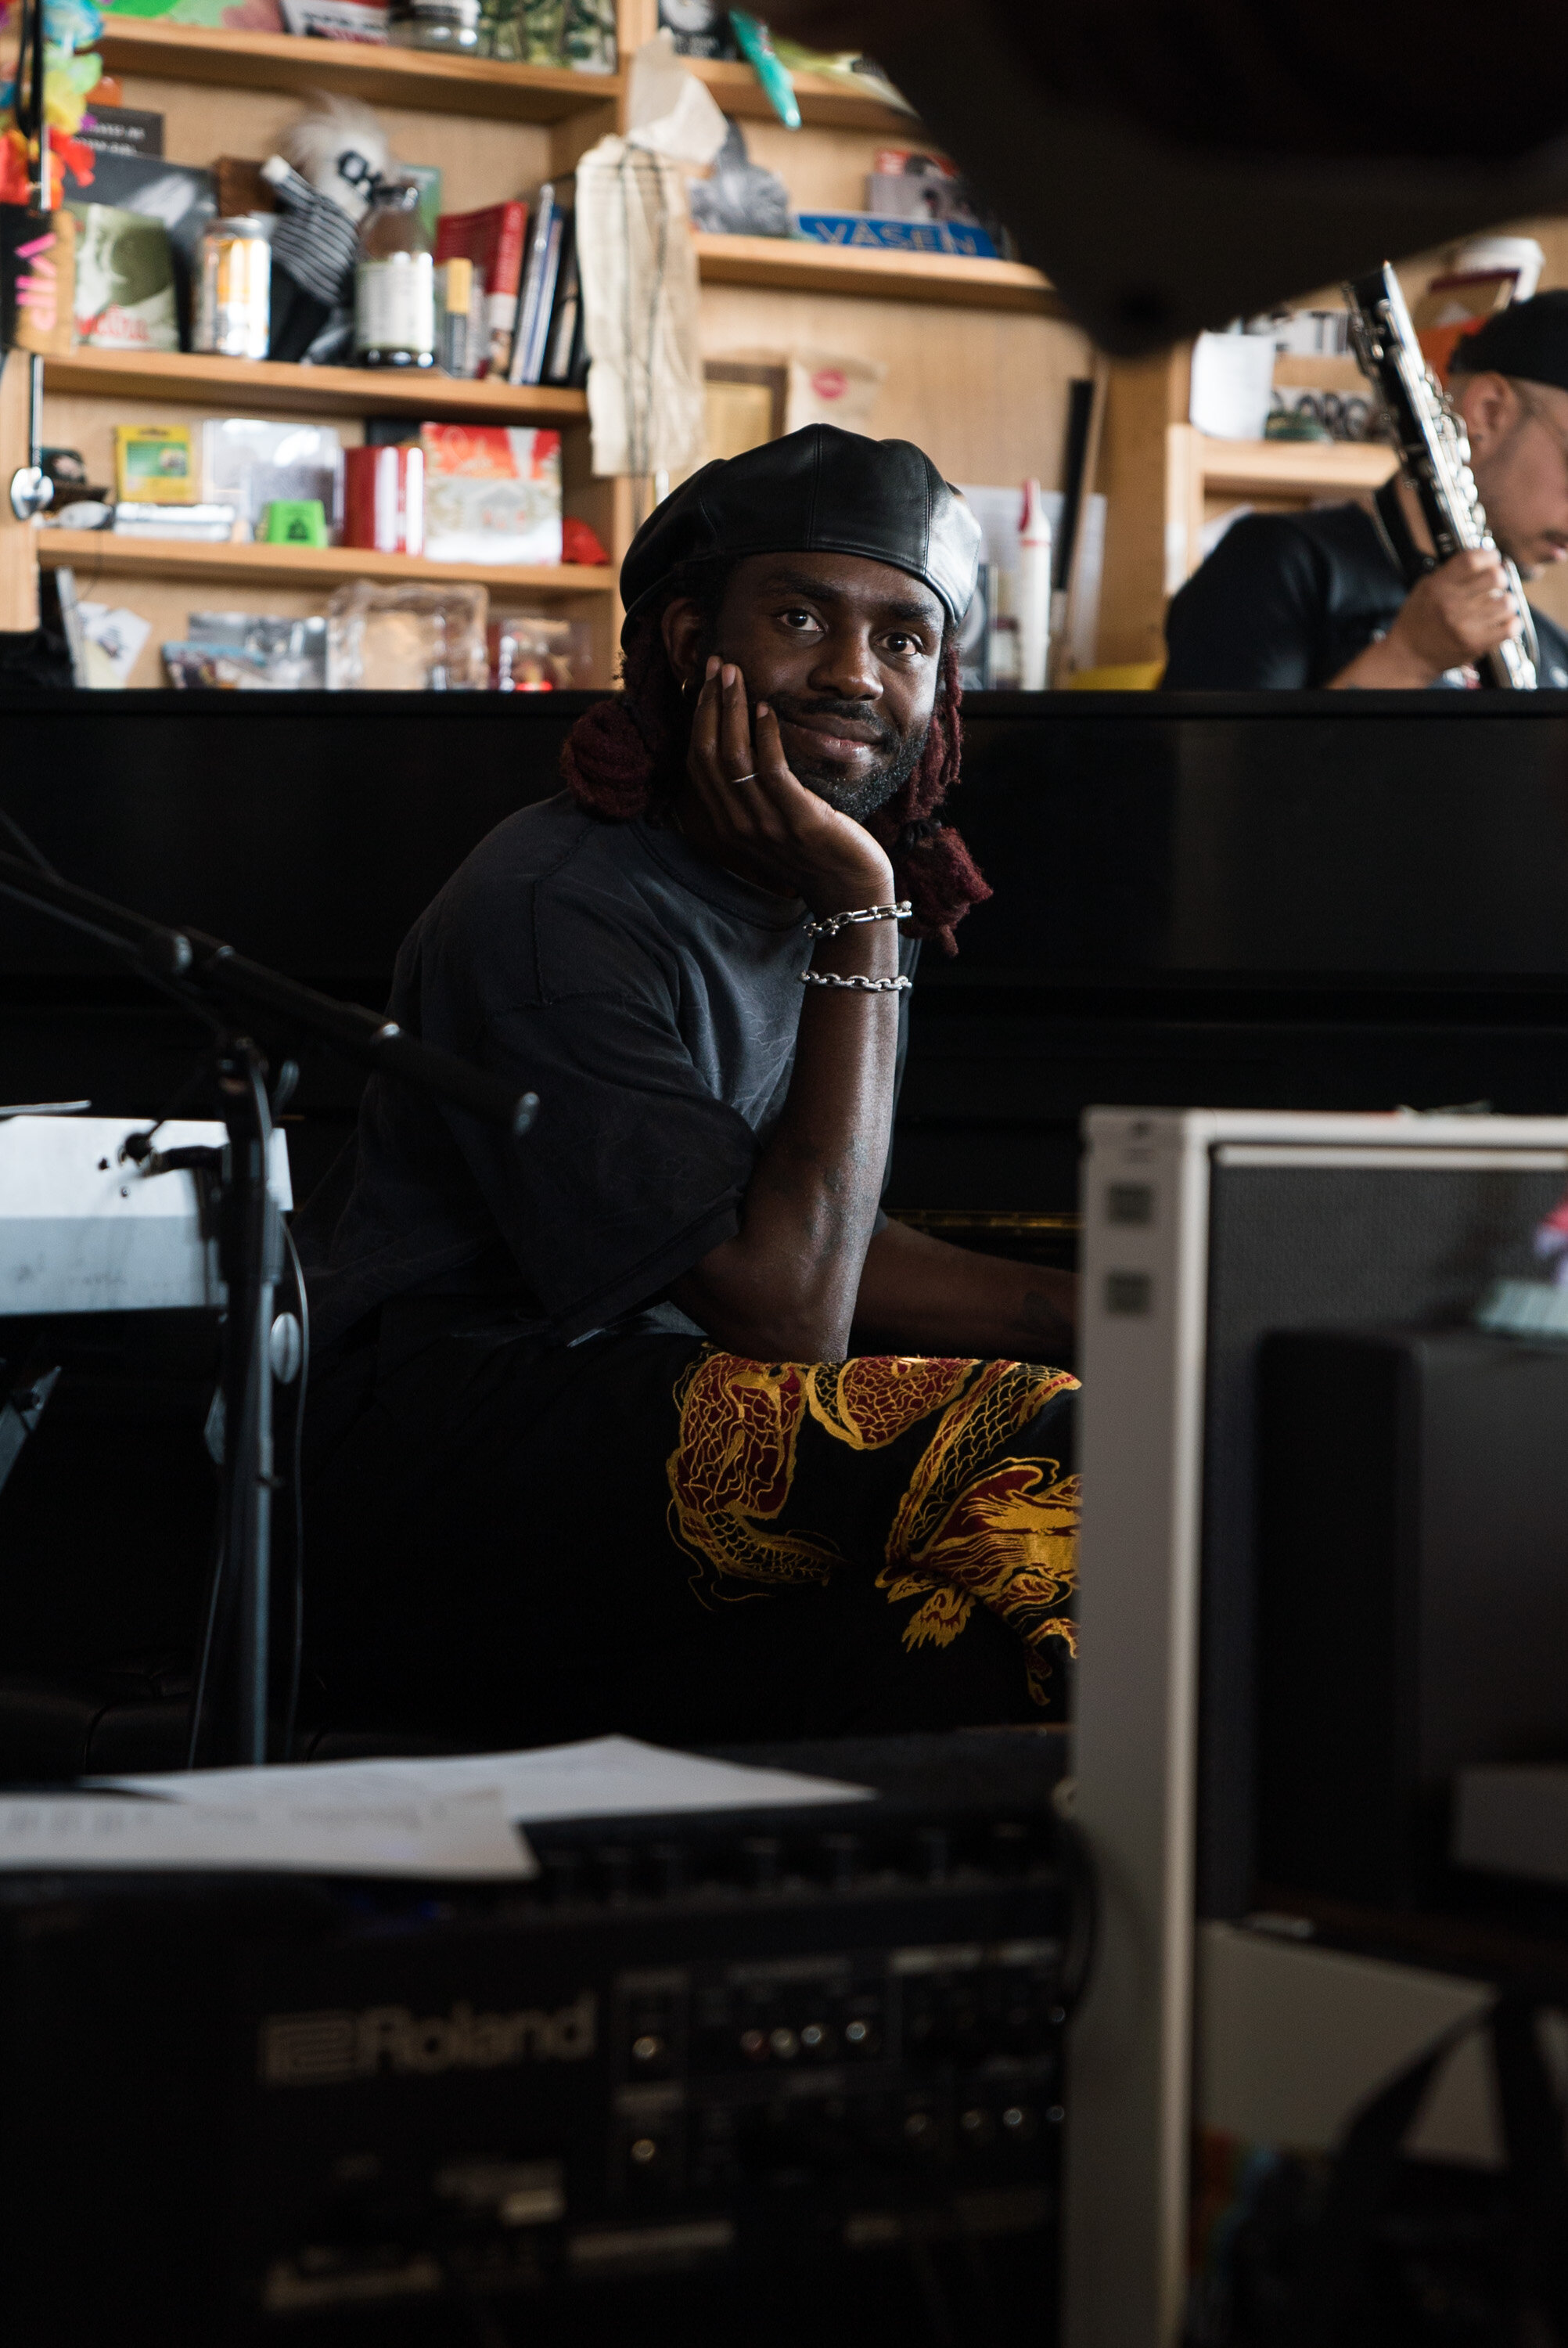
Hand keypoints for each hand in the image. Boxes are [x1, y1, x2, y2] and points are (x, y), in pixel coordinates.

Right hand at [683, 656, 894, 916]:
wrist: (848, 889)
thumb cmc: (815, 850)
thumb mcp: (773, 820)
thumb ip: (753, 791)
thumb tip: (746, 741)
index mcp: (726, 823)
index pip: (698, 762)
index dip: (698, 718)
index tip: (705, 681)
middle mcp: (738, 824)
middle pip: (709, 754)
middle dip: (711, 703)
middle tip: (718, 664)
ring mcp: (766, 825)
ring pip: (734, 757)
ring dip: (734, 709)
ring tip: (737, 674)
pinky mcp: (798, 820)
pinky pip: (772, 771)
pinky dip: (765, 735)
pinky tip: (767, 707)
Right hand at [1385, 549, 1521, 678]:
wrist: (1409, 657)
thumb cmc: (1417, 622)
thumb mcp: (1424, 589)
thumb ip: (1450, 573)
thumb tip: (1483, 558)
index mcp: (1438, 587)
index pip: (1471, 560)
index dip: (1488, 555)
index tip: (1491, 559)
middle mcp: (1451, 606)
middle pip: (1495, 577)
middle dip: (1500, 577)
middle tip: (1496, 583)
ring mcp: (1465, 627)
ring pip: (1507, 602)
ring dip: (1506, 602)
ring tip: (1498, 605)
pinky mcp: (1475, 645)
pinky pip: (1510, 628)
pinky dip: (1511, 623)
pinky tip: (1502, 621)